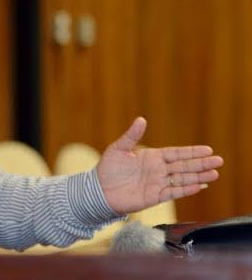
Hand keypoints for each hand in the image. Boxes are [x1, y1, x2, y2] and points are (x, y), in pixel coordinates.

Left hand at [97, 117, 223, 214]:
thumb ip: (131, 135)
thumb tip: (141, 119)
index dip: (191, 152)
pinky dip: (186, 189)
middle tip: (218, 160)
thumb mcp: (119, 148)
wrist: (99, 190)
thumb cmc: (108, 168)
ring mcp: (157, 183)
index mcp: (151, 157)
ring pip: (182, 179)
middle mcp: (158, 170)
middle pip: (183, 166)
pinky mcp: (154, 196)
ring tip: (214, 173)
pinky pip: (173, 192)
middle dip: (201, 163)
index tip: (207, 149)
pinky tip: (199, 186)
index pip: (176, 153)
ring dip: (198, 176)